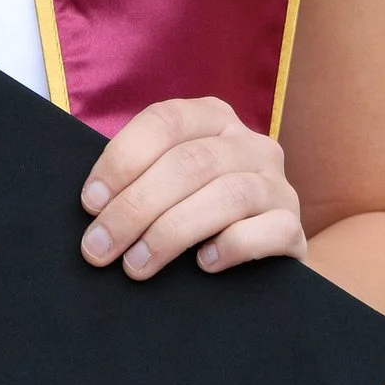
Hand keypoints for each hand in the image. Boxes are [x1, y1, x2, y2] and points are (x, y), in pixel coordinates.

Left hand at [79, 98, 306, 279]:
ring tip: (136, 265)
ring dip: (171, 232)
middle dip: (135, 208)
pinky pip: (268, 230)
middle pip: (189, 163)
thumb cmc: (195, 213)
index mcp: (213, 119)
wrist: (261, 254)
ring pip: (226, 196)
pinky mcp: (294, 225)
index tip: (90, 203)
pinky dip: (231, 246)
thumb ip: (140, 179)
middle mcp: (250, 143)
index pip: (165, 121)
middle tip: (99, 248)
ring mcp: (277, 183)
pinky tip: (203, 264)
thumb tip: (93, 206)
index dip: (122, 160)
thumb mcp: (169, 182)